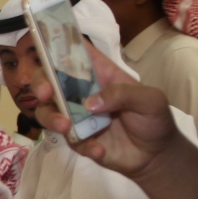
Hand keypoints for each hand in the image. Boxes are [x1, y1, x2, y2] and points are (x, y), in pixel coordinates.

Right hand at [32, 43, 180, 180]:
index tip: (43, 42)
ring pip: (47, 111)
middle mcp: (81, 92)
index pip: (75, 52)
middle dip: (40, 83)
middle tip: (44, 94)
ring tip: (66, 127)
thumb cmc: (154, 119)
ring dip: (51, 117)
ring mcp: (76, 116)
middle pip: (49, 79)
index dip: (58, 44)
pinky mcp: (77, 139)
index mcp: (99, 74)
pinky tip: (100, 150)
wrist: (156, 156)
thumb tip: (89, 103)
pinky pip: (69, 140)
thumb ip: (123, 94)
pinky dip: (83, 145)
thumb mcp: (150, 100)